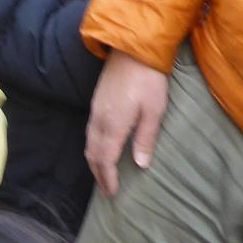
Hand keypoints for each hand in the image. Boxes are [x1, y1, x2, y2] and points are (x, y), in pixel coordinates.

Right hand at [85, 51, 168, 196]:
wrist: (133, 49)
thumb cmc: (149, 80)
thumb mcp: (154, 111)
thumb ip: (145, 138)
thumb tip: (141, 165)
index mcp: (114, 126)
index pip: (106, 160)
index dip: (108, 178)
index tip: (113, 193)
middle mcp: (99, 121)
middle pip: (93, 154)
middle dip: (99, 174)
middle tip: (107, 189)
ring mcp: (95, 110)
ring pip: (89, 143)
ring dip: (94, 162)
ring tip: (103, 174)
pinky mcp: (96, 102)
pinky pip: (90, 132)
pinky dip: (93, 147)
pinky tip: (101, 148)